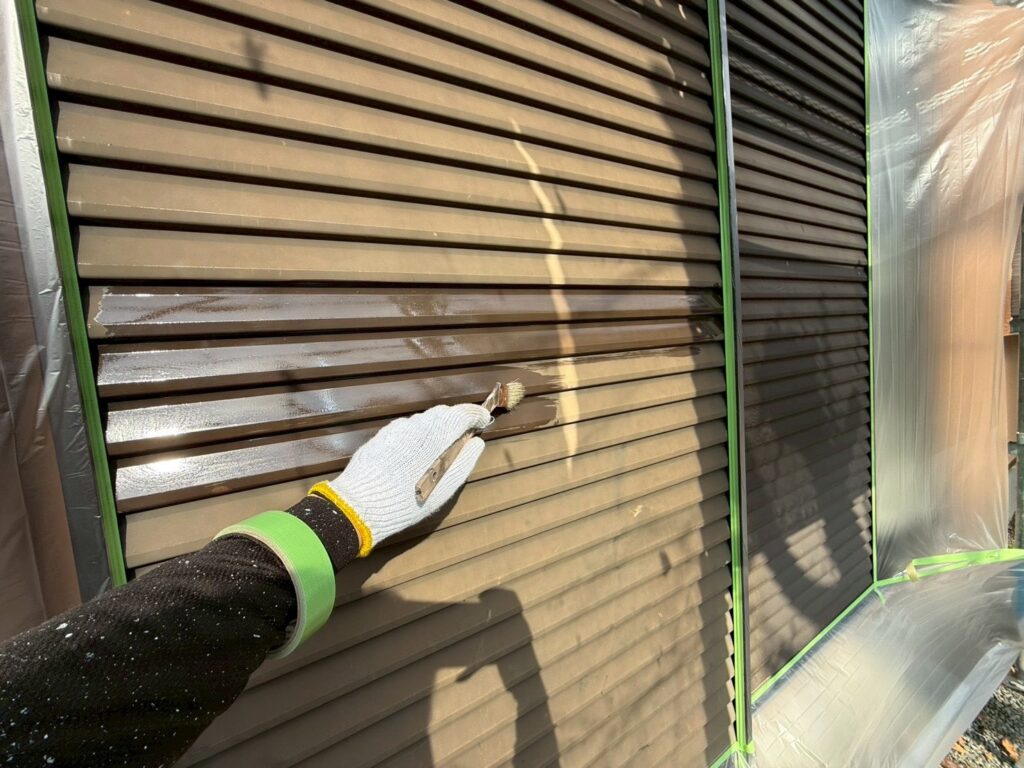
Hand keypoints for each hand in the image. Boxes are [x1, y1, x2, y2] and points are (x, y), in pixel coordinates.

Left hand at [314, 404, 491, 555]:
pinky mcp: (382, 435)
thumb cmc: (410, 500)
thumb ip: (465, 461)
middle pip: (443, 413)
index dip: (477, 414)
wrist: (361, 504)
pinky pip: (406, 428)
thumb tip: (476, 442)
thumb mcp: (446, 488)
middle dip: (456, 421)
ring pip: (424, 419)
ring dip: (436, 428)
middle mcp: (418, 423)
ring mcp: (398, 427)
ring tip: (438, 450)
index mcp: (438, 433)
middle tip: (462, 438)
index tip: (484, 422)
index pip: (463, 412)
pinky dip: (418, 435)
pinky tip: (414, 456)